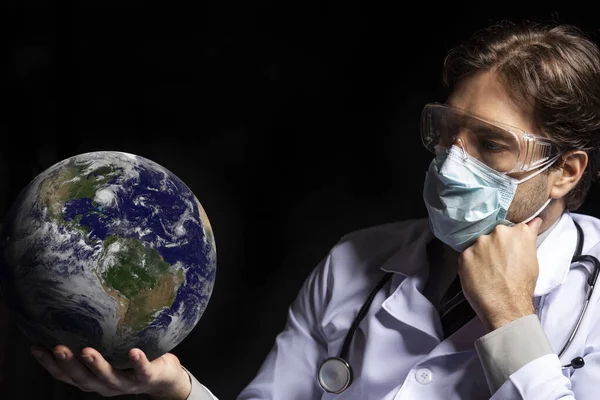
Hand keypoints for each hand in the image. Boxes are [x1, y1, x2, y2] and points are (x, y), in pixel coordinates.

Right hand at [30, 344, 191, 398]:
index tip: (35, 346)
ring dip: (96, 365)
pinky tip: (134, 351)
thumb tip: (77, 301)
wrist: (164, 377)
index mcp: (92, 378)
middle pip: (81, 378)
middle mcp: (104, 384)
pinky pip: (142, 371)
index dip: (48, 363)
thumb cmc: (130, 358)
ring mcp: (125, 383)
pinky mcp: (146, 378)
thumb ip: (95, 335)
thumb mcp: (110, 348)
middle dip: (68, 364)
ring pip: (107, 378)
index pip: (65, 373)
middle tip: (57, 348)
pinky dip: (137, 362)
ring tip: (86, 351)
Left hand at [458, 217, 542, 331]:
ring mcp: (479, 243)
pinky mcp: (465, 254)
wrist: (506, 306)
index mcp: (517, 232)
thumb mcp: (532, 258)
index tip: (507, 251)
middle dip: (494, 246)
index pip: (510, 228)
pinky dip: (471, 264)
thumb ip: (529, 236)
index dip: (508, 241)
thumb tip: (534, 220)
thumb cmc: (522, 286)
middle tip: (498, 264)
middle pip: (492, 235)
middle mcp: (497, 232)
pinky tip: (478, 275)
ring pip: (478, 245)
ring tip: (488, 271)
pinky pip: (467, 255)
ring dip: (481, 254)